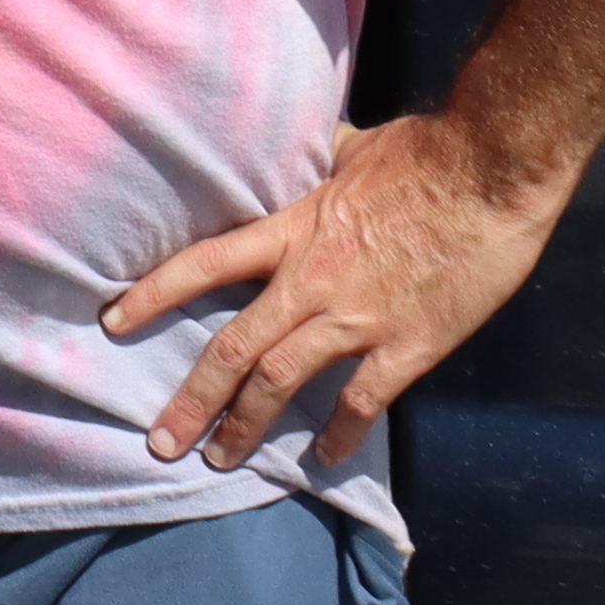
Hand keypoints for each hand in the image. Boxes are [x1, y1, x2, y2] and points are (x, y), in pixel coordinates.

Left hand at [102, 107, 580, 474]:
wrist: (492, 172)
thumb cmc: (425, 153)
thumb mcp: (353, 149)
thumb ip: (320, 161)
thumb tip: (311, 145)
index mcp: (292, 232)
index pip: (202, 266)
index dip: (152, 295)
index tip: (111, 323)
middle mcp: (311, 282)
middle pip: (233, 349)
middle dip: (192, 400)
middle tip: (161, 441)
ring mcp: (358, 318)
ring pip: (282, 383)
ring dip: (246, 426)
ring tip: (220, 459)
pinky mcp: (409, 344)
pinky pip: (363, 401)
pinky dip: (340, 434)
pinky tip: (323, 457)